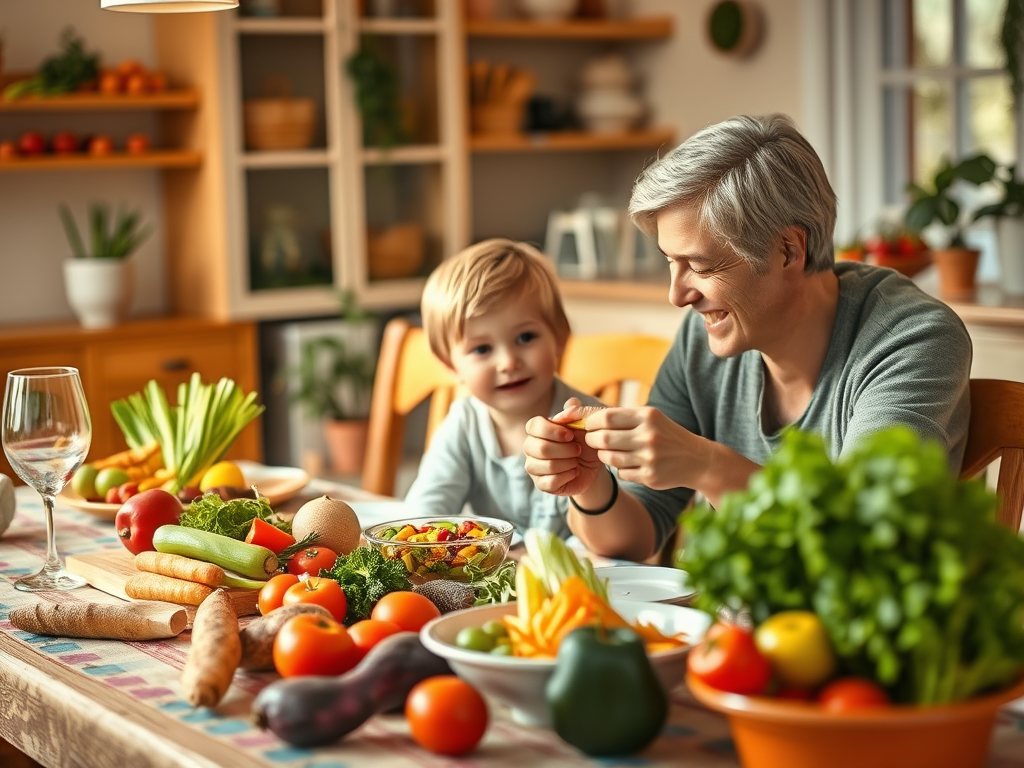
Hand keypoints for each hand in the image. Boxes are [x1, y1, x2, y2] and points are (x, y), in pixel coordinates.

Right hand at [523, 398, 606, 496]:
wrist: (593, 465)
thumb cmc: (585, 441)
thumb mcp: (586, 424)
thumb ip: (578, 412)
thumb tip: (572, 403)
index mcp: (537, 430)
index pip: (534, 426)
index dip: (553, 431)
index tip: (571, 435)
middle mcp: (530, 447)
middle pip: (540, 448)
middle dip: (565, 450)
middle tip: (578, 449)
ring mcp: (533, 467)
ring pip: (545, 466)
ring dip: (567, 463)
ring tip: (576, 461)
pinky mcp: (541, 484)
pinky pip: (549, 482)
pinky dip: (566, 476)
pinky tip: (573, 472)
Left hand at [578, 405, 708, 491]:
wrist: (696, 459)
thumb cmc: (666, 435)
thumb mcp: (650, 418)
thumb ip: (622, 416)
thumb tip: (585, 415)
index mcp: (647, 416)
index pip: (607, 417)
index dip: (591, 422)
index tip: (587, 425)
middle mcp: (649, 436)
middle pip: (604, 438)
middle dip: (592, 440)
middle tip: (592, 440)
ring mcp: (649, 458)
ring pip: (609, 458)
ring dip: (603, 455)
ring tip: (608, 452)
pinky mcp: (650, 476)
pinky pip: (621, 473)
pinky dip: (619, 469)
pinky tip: (627, 464)